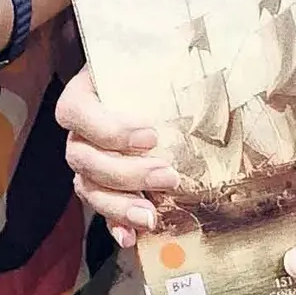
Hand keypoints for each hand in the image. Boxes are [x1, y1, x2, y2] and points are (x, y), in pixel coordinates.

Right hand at [56, 67, 182, 246]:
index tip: (150, 135)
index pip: (76, 113)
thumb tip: (219, 56)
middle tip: (169, 175)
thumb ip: (176, 57)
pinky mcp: (104, 186)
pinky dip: (114, 224)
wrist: (158, 87)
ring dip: (119, 204)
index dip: (108, 129)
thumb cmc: (157, 68)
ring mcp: (88, 162)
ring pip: (87, 188)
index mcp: (84, 93)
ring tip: (152, 215)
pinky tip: (130, 238)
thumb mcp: (161, 56)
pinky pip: (100, 210)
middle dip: (125, 172)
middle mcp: (79, 131)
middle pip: (83, 159)